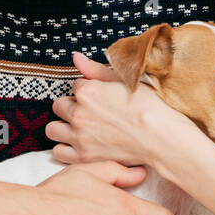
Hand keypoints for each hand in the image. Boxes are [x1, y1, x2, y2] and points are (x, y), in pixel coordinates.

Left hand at [45, 53, 192, 166]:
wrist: (161, 138)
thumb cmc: (149, 109)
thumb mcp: (124, 81)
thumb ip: (95, 70)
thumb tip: (76, 58)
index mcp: (87, 92)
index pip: (75, 86)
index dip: (88, 91)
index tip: (100, 98)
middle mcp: (78, 114)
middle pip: (60, 106)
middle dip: (72, 106)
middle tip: (89, 112)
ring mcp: (79, 137)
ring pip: (53, 129)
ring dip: (63, 126)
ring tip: (79, 127)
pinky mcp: (84, 157)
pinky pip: (59, 152)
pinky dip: (66, 148)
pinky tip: (79, 143)